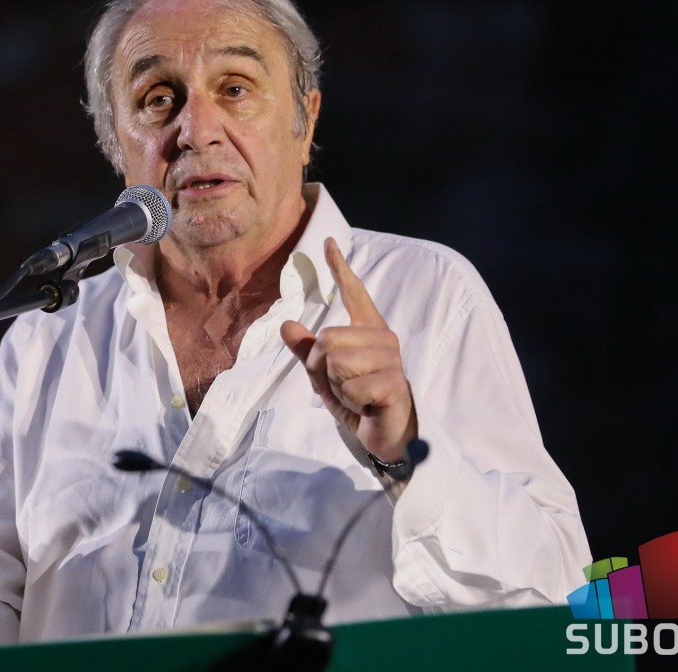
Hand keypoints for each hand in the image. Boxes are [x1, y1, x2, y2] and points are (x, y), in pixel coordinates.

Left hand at [280, 237, 416, 461]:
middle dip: (320, 368)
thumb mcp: (326, 376)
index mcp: (368, 330)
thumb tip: (285, 325)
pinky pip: (349, 385)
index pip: (354, 292)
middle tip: (341, 385)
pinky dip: (348, 401)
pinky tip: (365, 405)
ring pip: (335, 360)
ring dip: (335, 386)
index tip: (327, 242)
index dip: (340, 267)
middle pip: (326, 337)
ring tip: (355, 395)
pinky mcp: (392, 382)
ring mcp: (391, 359)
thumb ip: (308, 351)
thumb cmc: (359, 400)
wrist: (386, 435)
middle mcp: (383, 338)